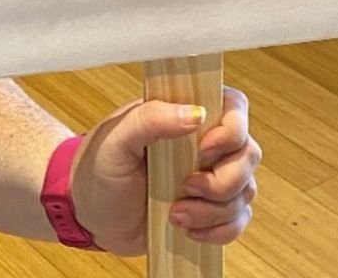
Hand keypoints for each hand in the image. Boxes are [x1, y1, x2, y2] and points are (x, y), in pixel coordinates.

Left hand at [68, 86, 259, 253]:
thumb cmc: (97, 168)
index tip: (202, 150)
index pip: (234, 107)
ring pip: (245, 190)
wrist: (89, 214)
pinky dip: (219, 230)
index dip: (231, 130)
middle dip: (222, 180)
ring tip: (175, 214)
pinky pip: (238, 220)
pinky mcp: (211, 209)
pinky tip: (188, 229)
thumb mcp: (115, 139)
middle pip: (248, 153)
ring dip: (214, 209)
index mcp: (185, 112)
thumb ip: (151, 119)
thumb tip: (196, 113)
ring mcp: (211, 176)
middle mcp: (205, 141)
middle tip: (186, 188)